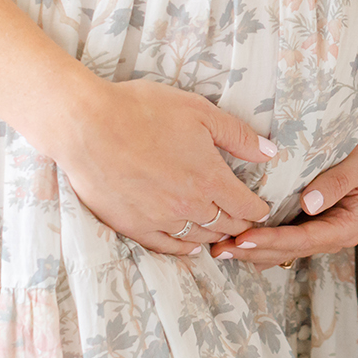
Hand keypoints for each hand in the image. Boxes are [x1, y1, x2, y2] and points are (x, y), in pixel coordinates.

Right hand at [39, 71, 277, 255]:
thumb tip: (270, 152)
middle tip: (245, 221)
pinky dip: (184, 247)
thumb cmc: (142, 110)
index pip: (247, 207)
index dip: (258, 208)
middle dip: (239, 223)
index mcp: (210, 179)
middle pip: (225, 225)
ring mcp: (161, 220)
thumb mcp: (199, 111)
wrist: (87, 126)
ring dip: (214, 235)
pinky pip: (167, 247)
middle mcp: (189, 207)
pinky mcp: (134, 226)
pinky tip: (190, 245)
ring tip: (221, 232)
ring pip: (199, 238)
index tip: (262, 207)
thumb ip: (238, 135)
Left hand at [207, 85, 357, 266]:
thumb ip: (336, 184)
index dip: (273, 241)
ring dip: (250, 251)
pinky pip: (279, 239)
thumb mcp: (357, 165)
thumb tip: (308, 204)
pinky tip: (233, 239)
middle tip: (220, 248)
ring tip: (219, 248)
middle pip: (287, 250)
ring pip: (280, 250)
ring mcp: (317, 233)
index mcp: (346, 227)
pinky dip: (257, 240)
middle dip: (253, 251)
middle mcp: (330, 236)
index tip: (244, 239)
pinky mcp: (305, 225)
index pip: (304, 240)